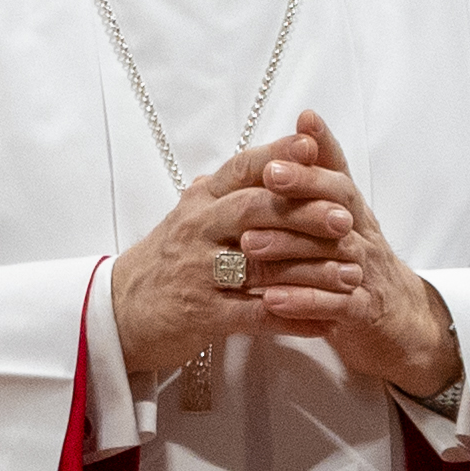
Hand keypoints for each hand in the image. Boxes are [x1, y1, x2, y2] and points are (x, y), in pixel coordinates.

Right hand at [109, 131, 326, 377]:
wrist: (118, 312)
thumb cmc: (163, 264)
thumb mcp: (187, 219)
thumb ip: (221, 193)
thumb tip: (257, 161)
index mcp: (198, 203)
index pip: (240, 170)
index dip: (277, 156)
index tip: (314, 148)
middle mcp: (196, 230)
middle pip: (254, 210)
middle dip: (303, 212)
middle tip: (345, 218)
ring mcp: (198, 272)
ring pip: (262, 263)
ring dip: (311, 270)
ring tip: (351, 275)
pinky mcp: (201, 313)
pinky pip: (255, 314)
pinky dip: (293, 318)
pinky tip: (325, 322)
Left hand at [231, 110, 461, 399]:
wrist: (397, 319)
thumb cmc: (354, 256)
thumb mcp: (341, 210)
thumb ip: (322, 169)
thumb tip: (306, 116)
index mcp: (350, 210)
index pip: (335, 178)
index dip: (310, 163)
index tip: (282, 146)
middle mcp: (361, 236)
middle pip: (335, 208)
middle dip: (302, 190)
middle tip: (266, 180)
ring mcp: (364, 273)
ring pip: (331, 255)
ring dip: (289, 247)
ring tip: (248, 244)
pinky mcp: (362, 311)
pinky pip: (335, 306)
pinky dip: (304, 302)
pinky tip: (272, 300)